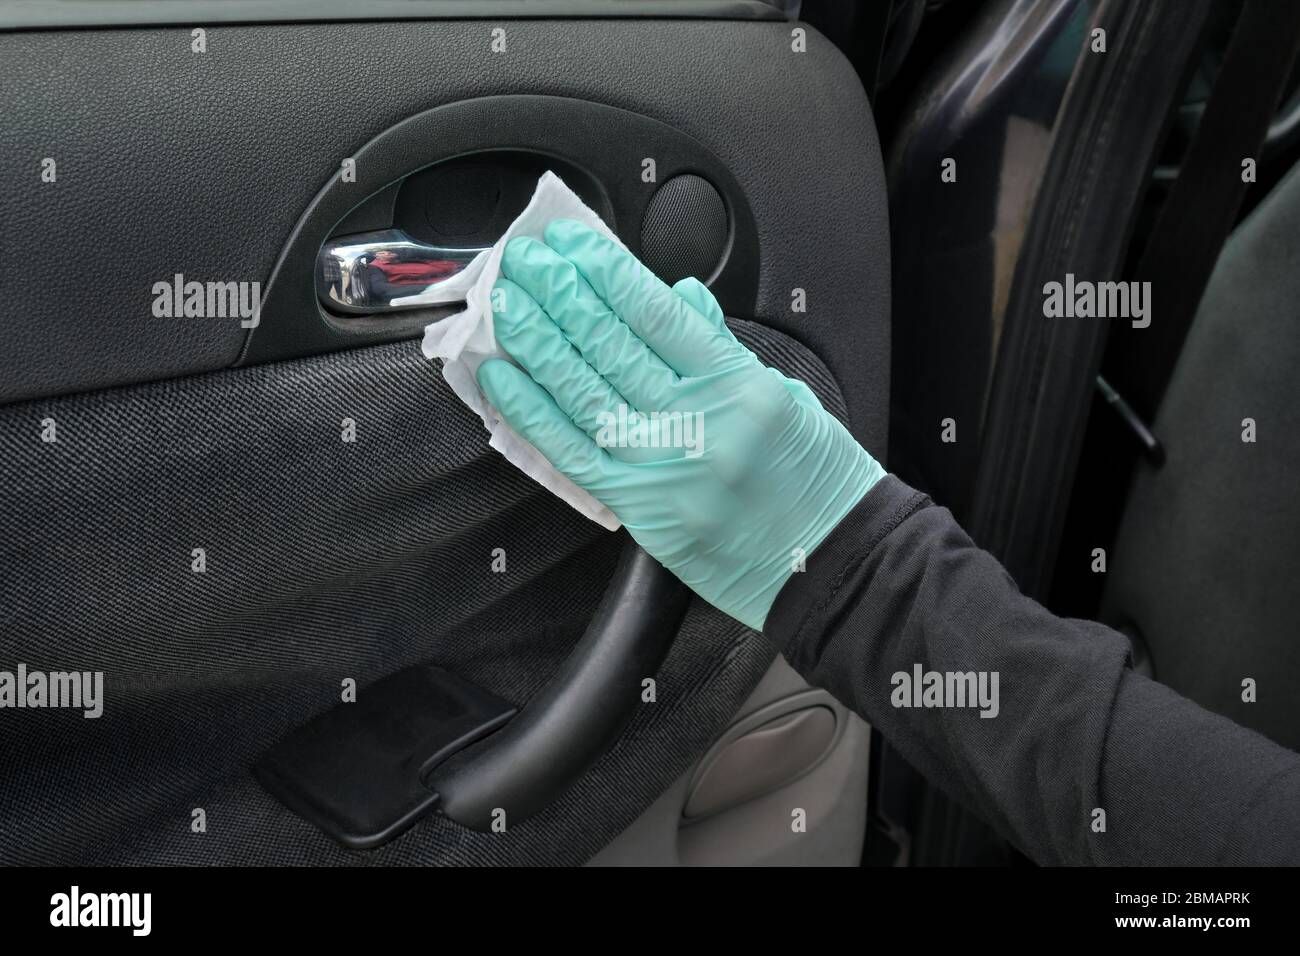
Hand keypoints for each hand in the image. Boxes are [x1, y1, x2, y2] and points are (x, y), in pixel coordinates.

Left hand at [476, 219, 883, 629]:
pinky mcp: (638, 508)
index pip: (655, 312)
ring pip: (582, 390)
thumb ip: (721, 347)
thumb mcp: (785, 396)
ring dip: (536, 341)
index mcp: (737, 384)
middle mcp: (697, 422)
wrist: (828, 561)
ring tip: (505, 304)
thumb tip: (676, 297)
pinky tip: (503, 377)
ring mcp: (662, 467)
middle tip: (525, 260)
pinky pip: (571, 453)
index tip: (571, 243)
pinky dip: (531, 412)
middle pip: (611, 344)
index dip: (604, 270)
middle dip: (559, 293)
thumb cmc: (813, 480)